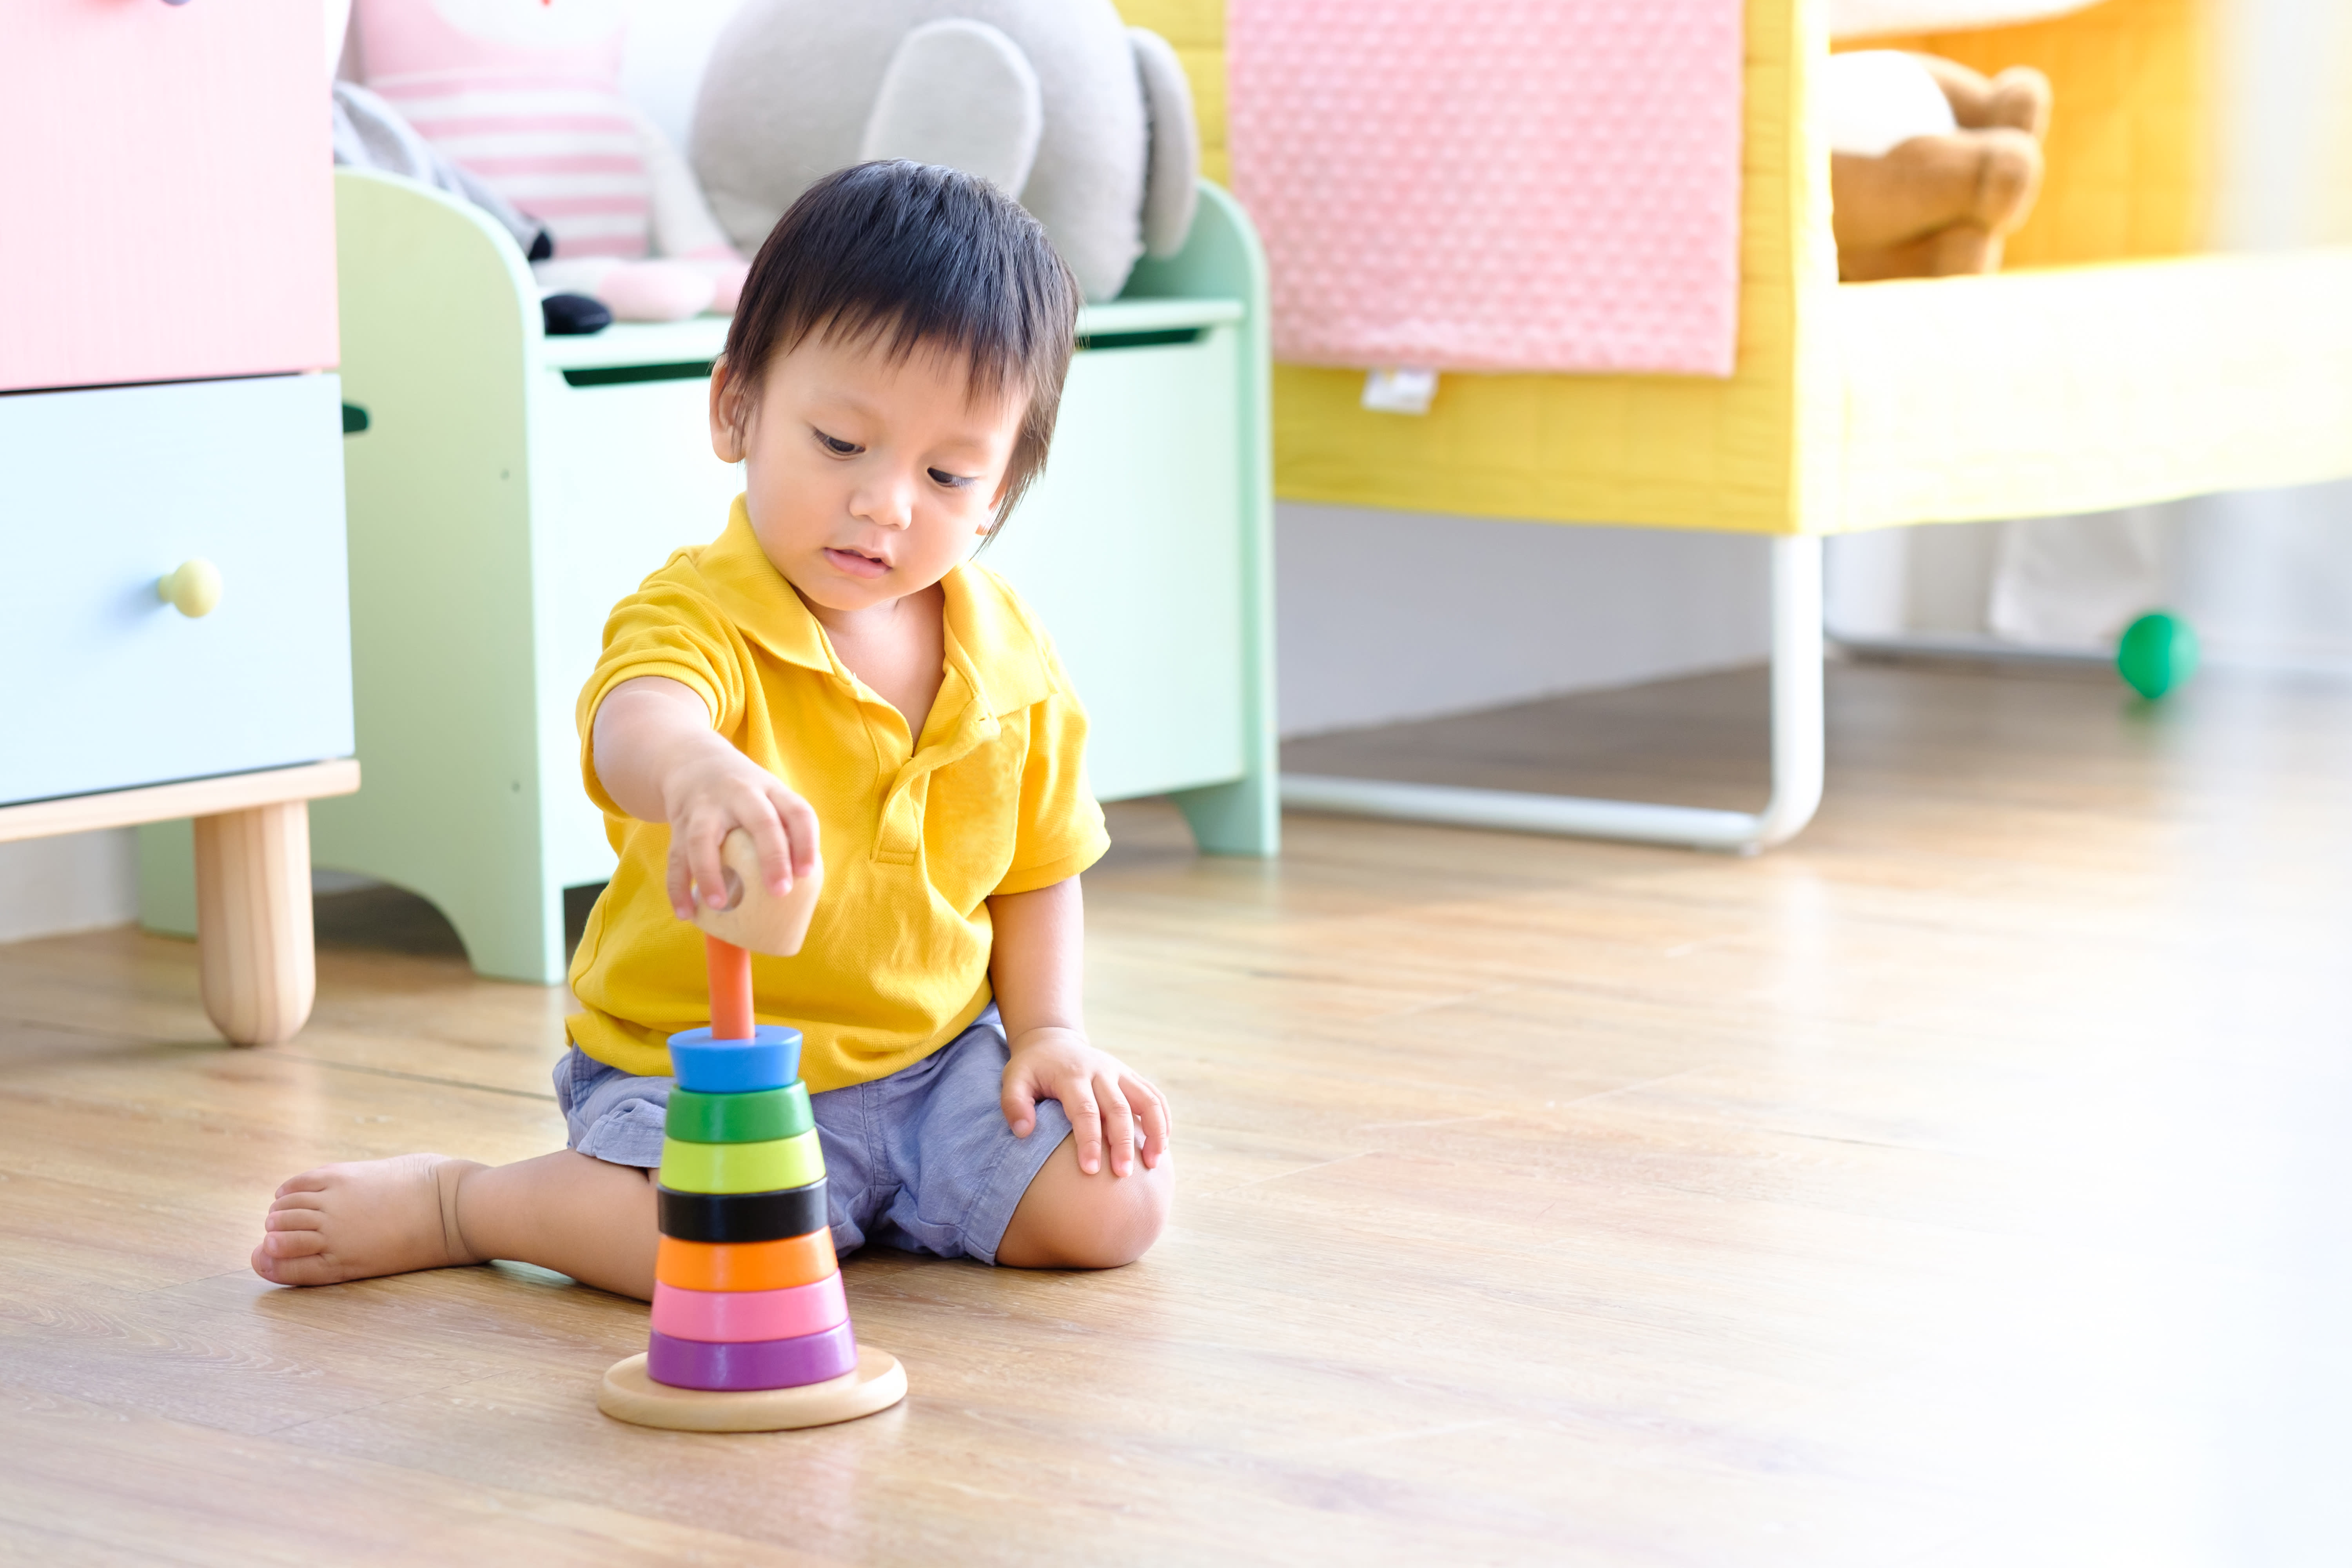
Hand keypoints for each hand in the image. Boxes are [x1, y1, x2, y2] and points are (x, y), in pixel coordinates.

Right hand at [657, 747, 817, 921]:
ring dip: (710, 873)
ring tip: (719, 904)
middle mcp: (740, 794)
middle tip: (780, 892)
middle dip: (773, 856)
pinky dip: (678, 887)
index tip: (807, 873)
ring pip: (704, 839)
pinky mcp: (680, 822)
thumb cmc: (744, 794)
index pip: (797, 812)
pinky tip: (686, 912)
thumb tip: (802, 888)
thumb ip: (783, 830)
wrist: (693, 760)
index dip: (806, 841)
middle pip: (760, 821)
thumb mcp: (768, 796)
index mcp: (770, 790)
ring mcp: (706, 807)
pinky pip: (676, 858)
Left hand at [1001, 1027, 1170, 1177]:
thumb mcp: (1013, 1078)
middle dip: (1123, 1143)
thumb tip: (1024, 1132)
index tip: (1091, 1170)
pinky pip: (1154, 1096)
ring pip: (1147, 1100)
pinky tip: (1161, 1145)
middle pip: (1119, 1109)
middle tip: (1124, 1174)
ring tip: (1153, 1163)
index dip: (1089, 1141)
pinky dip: (1162, 1120)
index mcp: (1072, 1075)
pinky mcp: (1131, 1076)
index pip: (1085, 1110)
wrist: (1053, 1041)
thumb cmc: (1032, 1068)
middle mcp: (1100, 1071)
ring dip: (1154, 1131)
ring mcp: (1119, 1072)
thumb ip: (1014, 1104)